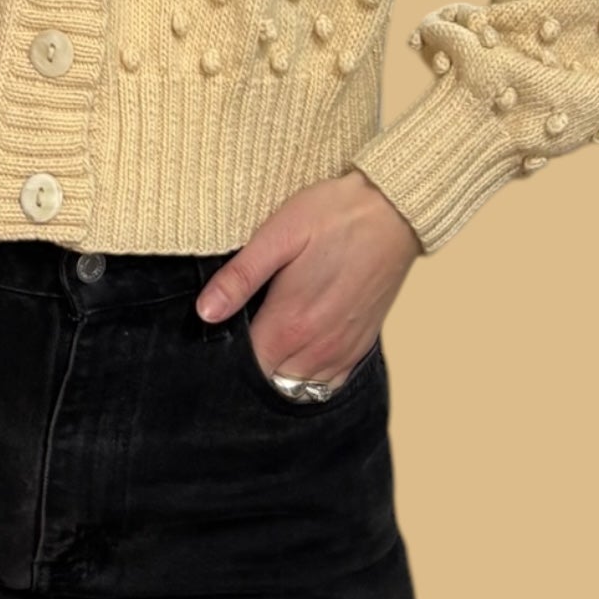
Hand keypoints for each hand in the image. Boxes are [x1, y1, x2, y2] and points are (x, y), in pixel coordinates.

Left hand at [195, 172, 422, 390]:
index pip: (246, 366)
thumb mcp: (277, 235)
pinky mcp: (361, 346)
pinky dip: (309, 374)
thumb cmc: (333, 216)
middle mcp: (318, 348)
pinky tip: (299, 347)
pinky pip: (328, 383)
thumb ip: (240, 277)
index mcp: (290, 323)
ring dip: (279, 371)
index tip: (220, 330)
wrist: (393, 211)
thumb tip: (205, 312)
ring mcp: (343, 351)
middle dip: (251, 363)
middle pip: (270, 380)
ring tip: (269, 336)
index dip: (227, 352)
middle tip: (243, 328)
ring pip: (298, 386)